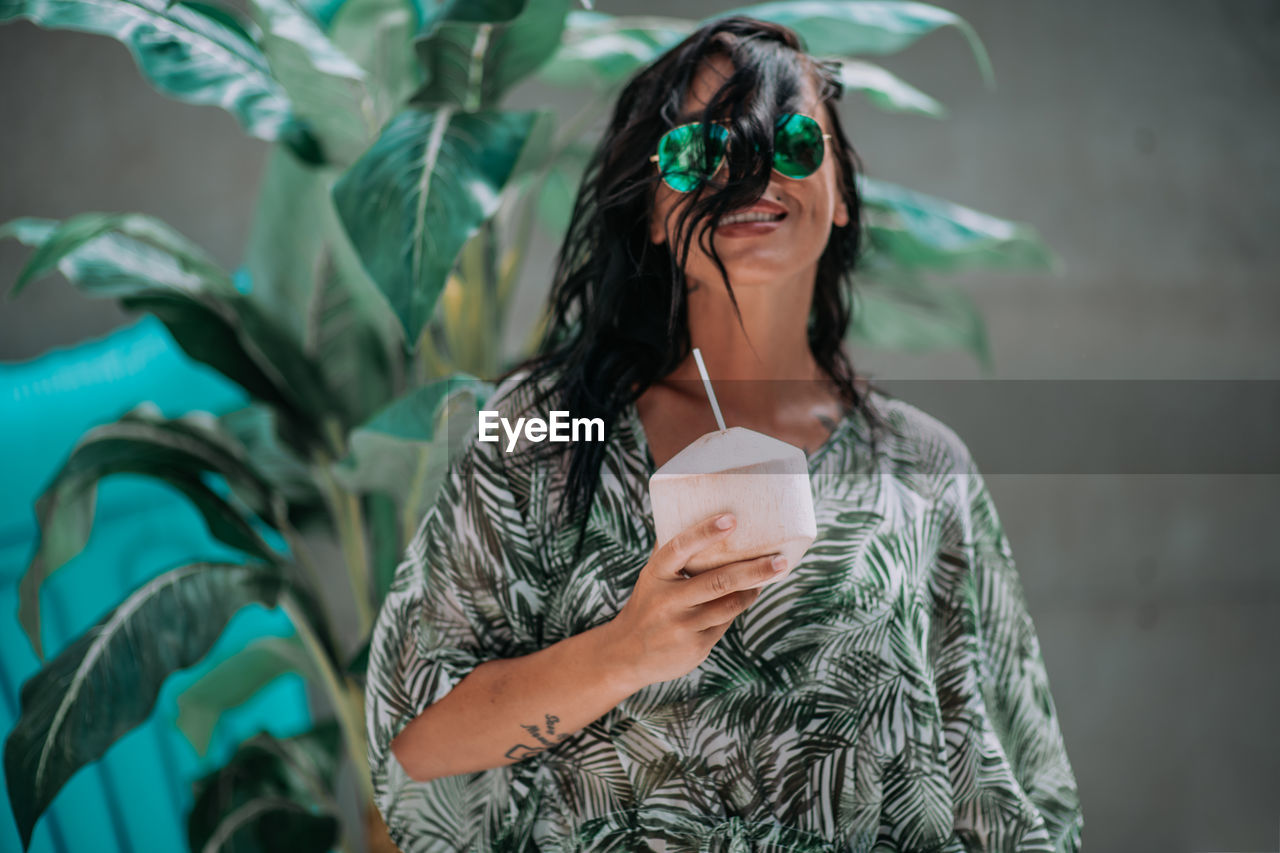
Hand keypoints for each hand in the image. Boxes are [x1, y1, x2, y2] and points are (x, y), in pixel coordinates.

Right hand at [602, 512, 787, 690]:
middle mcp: (668, 600)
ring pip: (729, 604)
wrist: (627, 653)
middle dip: (754, 570)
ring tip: (770, 574)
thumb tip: (694, 511)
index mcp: (655, 574)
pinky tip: (746, 596)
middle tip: (779, 560)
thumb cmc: (648, 603)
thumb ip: (672, 551)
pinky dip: (738, 607)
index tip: (731, 519)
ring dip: (753, 589)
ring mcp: (682, 625)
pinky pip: (725, 623)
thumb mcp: (652, 576)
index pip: (680, 548)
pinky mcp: (695, 646)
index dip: (705, 532)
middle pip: (719, 581)